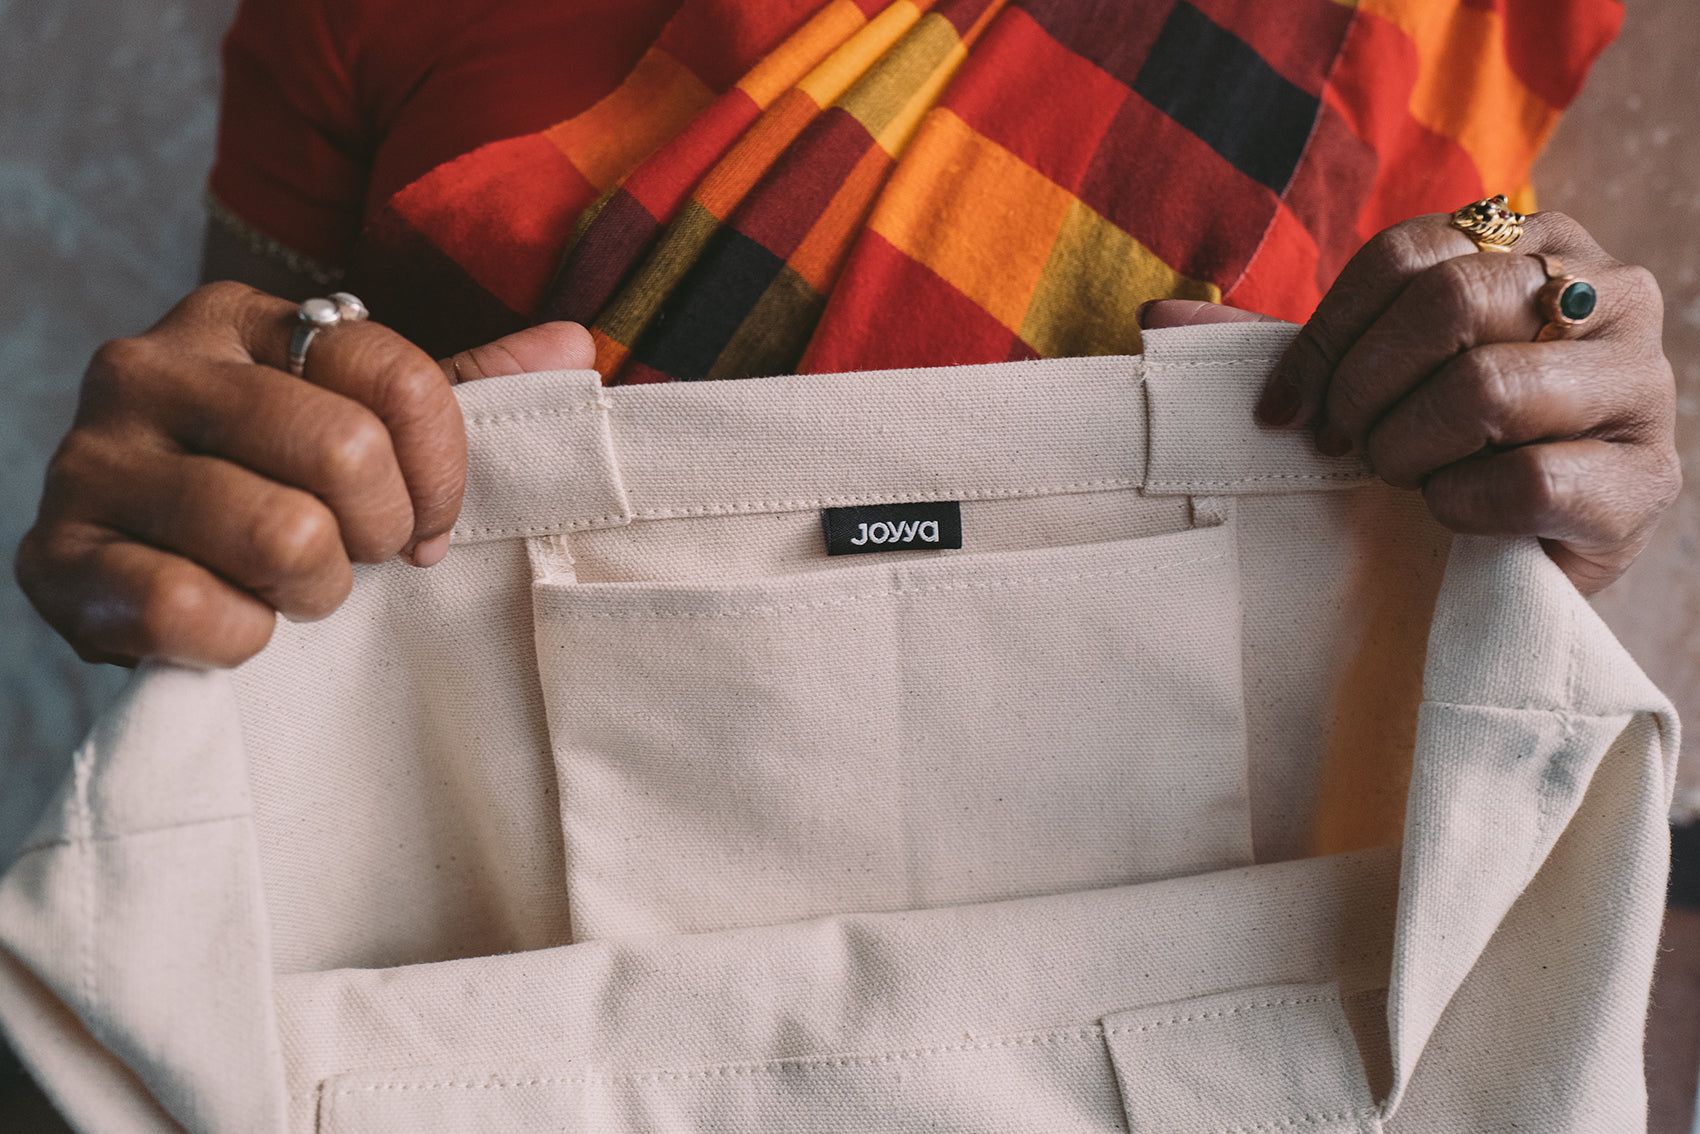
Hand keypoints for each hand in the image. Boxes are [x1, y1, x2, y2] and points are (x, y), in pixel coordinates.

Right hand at [15, 281, 593, 666]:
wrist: (138, 572)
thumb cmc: (275, 493)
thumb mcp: (365, 427)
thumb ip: (463, 389)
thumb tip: (574, 343)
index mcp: (240, 320)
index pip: (400, 379)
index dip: (440, 470)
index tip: (428, 519)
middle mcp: (150, 366)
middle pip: (345, 453)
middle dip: (377, 532)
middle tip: (354, 554)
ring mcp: (90, 459)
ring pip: (280, 536)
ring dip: (313, 591)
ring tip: (290, 585)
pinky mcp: (51, 558)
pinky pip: (190, 609)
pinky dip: (236, 637)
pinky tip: (225, 618)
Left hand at [1143, 211, 1679, 594]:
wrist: (1511, 557)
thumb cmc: (1431, 447)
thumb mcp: (1357, 382)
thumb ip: (1265, 345)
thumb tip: (1154, 318)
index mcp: (1535, 242)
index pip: (1405, 254)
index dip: (1323, 338)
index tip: (1281, 411)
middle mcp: (1609, 291)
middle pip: (1451, 305)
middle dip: (1365, 391)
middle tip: (1342, 447)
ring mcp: (1641, 386)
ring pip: (1490, 390)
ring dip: (1409, 449)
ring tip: (1400, 476)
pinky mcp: (1648, 482)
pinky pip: (1530, 481)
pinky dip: (1459, 505)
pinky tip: (1449, 514)